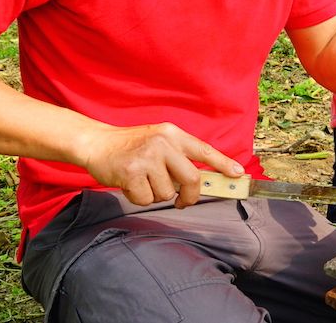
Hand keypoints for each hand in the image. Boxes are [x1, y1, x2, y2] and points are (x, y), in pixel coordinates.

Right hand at [78, 122, 244, 207]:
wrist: (97, 143)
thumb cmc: (131, 147)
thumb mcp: (159, 141)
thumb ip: (179, 156)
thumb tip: (200, 181)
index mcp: (173, 134)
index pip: (204, 150)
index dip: (223, 164)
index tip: (238, 174)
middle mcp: (163, 143)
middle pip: (192, 178)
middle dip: (189, 195)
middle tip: (182, 201)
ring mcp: (148, 157)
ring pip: (167, 193)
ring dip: (156, 194)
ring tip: (143, 181)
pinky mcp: (132, 172)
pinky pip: (146, 199)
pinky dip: (139, 198)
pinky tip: (130, 185)